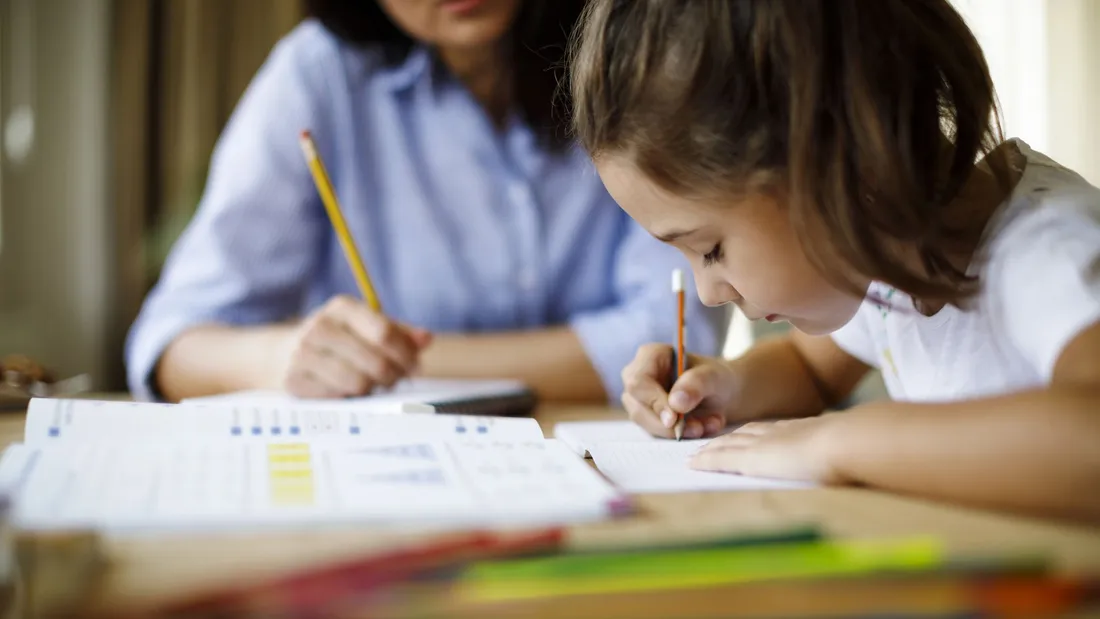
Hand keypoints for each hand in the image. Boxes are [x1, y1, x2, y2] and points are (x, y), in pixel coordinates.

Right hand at [276, 295, 432, 397]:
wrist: (283, 354)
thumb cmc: (340, 340)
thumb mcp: (367, 327)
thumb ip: (400, 333)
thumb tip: (426, 339)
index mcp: (342, 307)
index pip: (384, 332)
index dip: (406, 353)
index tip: (413, 366)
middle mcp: (319, 326)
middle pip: (375, 361)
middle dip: (393, 375)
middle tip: (395, 379)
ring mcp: (303, 353)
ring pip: (358, 382)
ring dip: (373, 388)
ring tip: (372, 384)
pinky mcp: (293, 380)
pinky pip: (337, 397)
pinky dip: (349, 398)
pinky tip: (349, 391)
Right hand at [620, 344, 737, 438]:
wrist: (723, 394)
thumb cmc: (715, 378)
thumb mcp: (713, 376)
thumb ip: (696, 384)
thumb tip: (676, 403)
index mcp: (649, 356)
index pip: (638, 382)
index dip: (654, 402)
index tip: (674, 419)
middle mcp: (638, 378)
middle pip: (638, 408)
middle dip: (668, 425)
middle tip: (698, 428)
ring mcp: (640, 401)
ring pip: (647, 425)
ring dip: (678, 432)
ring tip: (707, 425)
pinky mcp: (648, 419)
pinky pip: (658, 435)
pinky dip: (682, 436)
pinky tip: (702, 426)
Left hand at [689, 416, 845, 483]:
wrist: (848, 441)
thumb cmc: (859, 448)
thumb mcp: (852, 447)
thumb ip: (847, 451)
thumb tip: (863, 458)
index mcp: (803, 431)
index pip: (771, 431)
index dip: (754, 435)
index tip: (743, 439)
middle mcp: (779, 433)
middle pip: (744, 434)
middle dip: (727, 439)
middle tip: (709, 444)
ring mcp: (764, 444)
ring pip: (728, 444)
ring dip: (711, 448)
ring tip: (696, 454)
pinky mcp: (753, 459)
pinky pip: (722, 458)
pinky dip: (706, 460)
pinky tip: (693, 463)